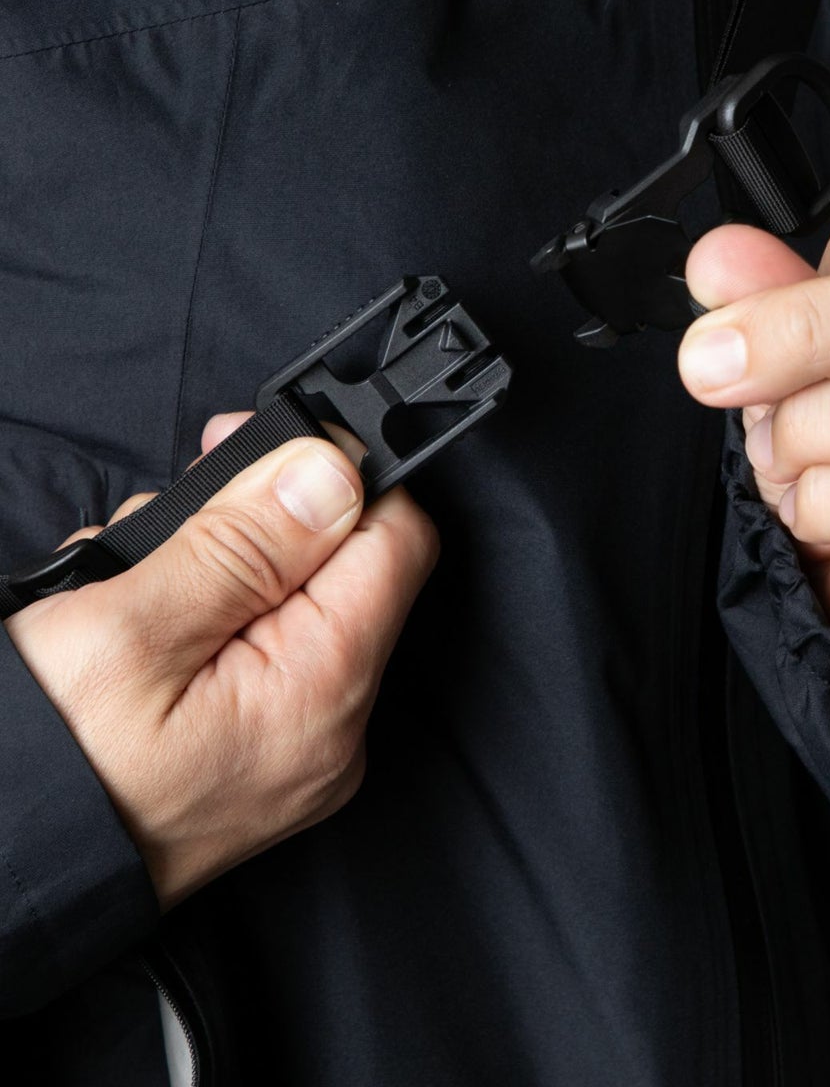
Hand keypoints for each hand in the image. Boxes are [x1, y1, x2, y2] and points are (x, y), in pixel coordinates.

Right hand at [5, 413, 437, 908]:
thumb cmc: (41, 769)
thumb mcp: (130, 629)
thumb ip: (244, 543)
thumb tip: (334, 474)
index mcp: (320, 692)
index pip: (396, 540)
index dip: (334, 476)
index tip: (258, 452)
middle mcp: (330, 728)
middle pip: (336, 564)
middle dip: (247, 524)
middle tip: (157, 534)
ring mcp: (294, 748)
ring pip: (285, 598)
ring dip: (207, 567)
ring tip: (123, 593)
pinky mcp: (256, 753)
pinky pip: (254, 649)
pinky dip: (197, 617)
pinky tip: (131, 631)